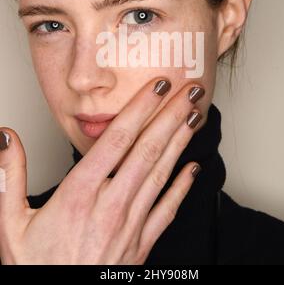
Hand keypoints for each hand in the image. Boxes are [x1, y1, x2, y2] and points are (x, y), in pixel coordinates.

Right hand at [0, 78, 203, 264]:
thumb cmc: (35, 268)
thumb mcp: (11, 222)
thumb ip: (9, 175)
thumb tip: (6, 138)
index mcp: (79, 194)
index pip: (117, 139)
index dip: (140, 108)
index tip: (158, 86)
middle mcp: (109, 205)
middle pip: (146, 150)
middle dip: (170, 115)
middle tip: (190, 91)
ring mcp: (129, 226)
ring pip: (160, 174)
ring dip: (180, 141)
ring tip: (194, 116)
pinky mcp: (141, 245)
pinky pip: (167, 210)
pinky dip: (182, 187)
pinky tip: (193, 168)